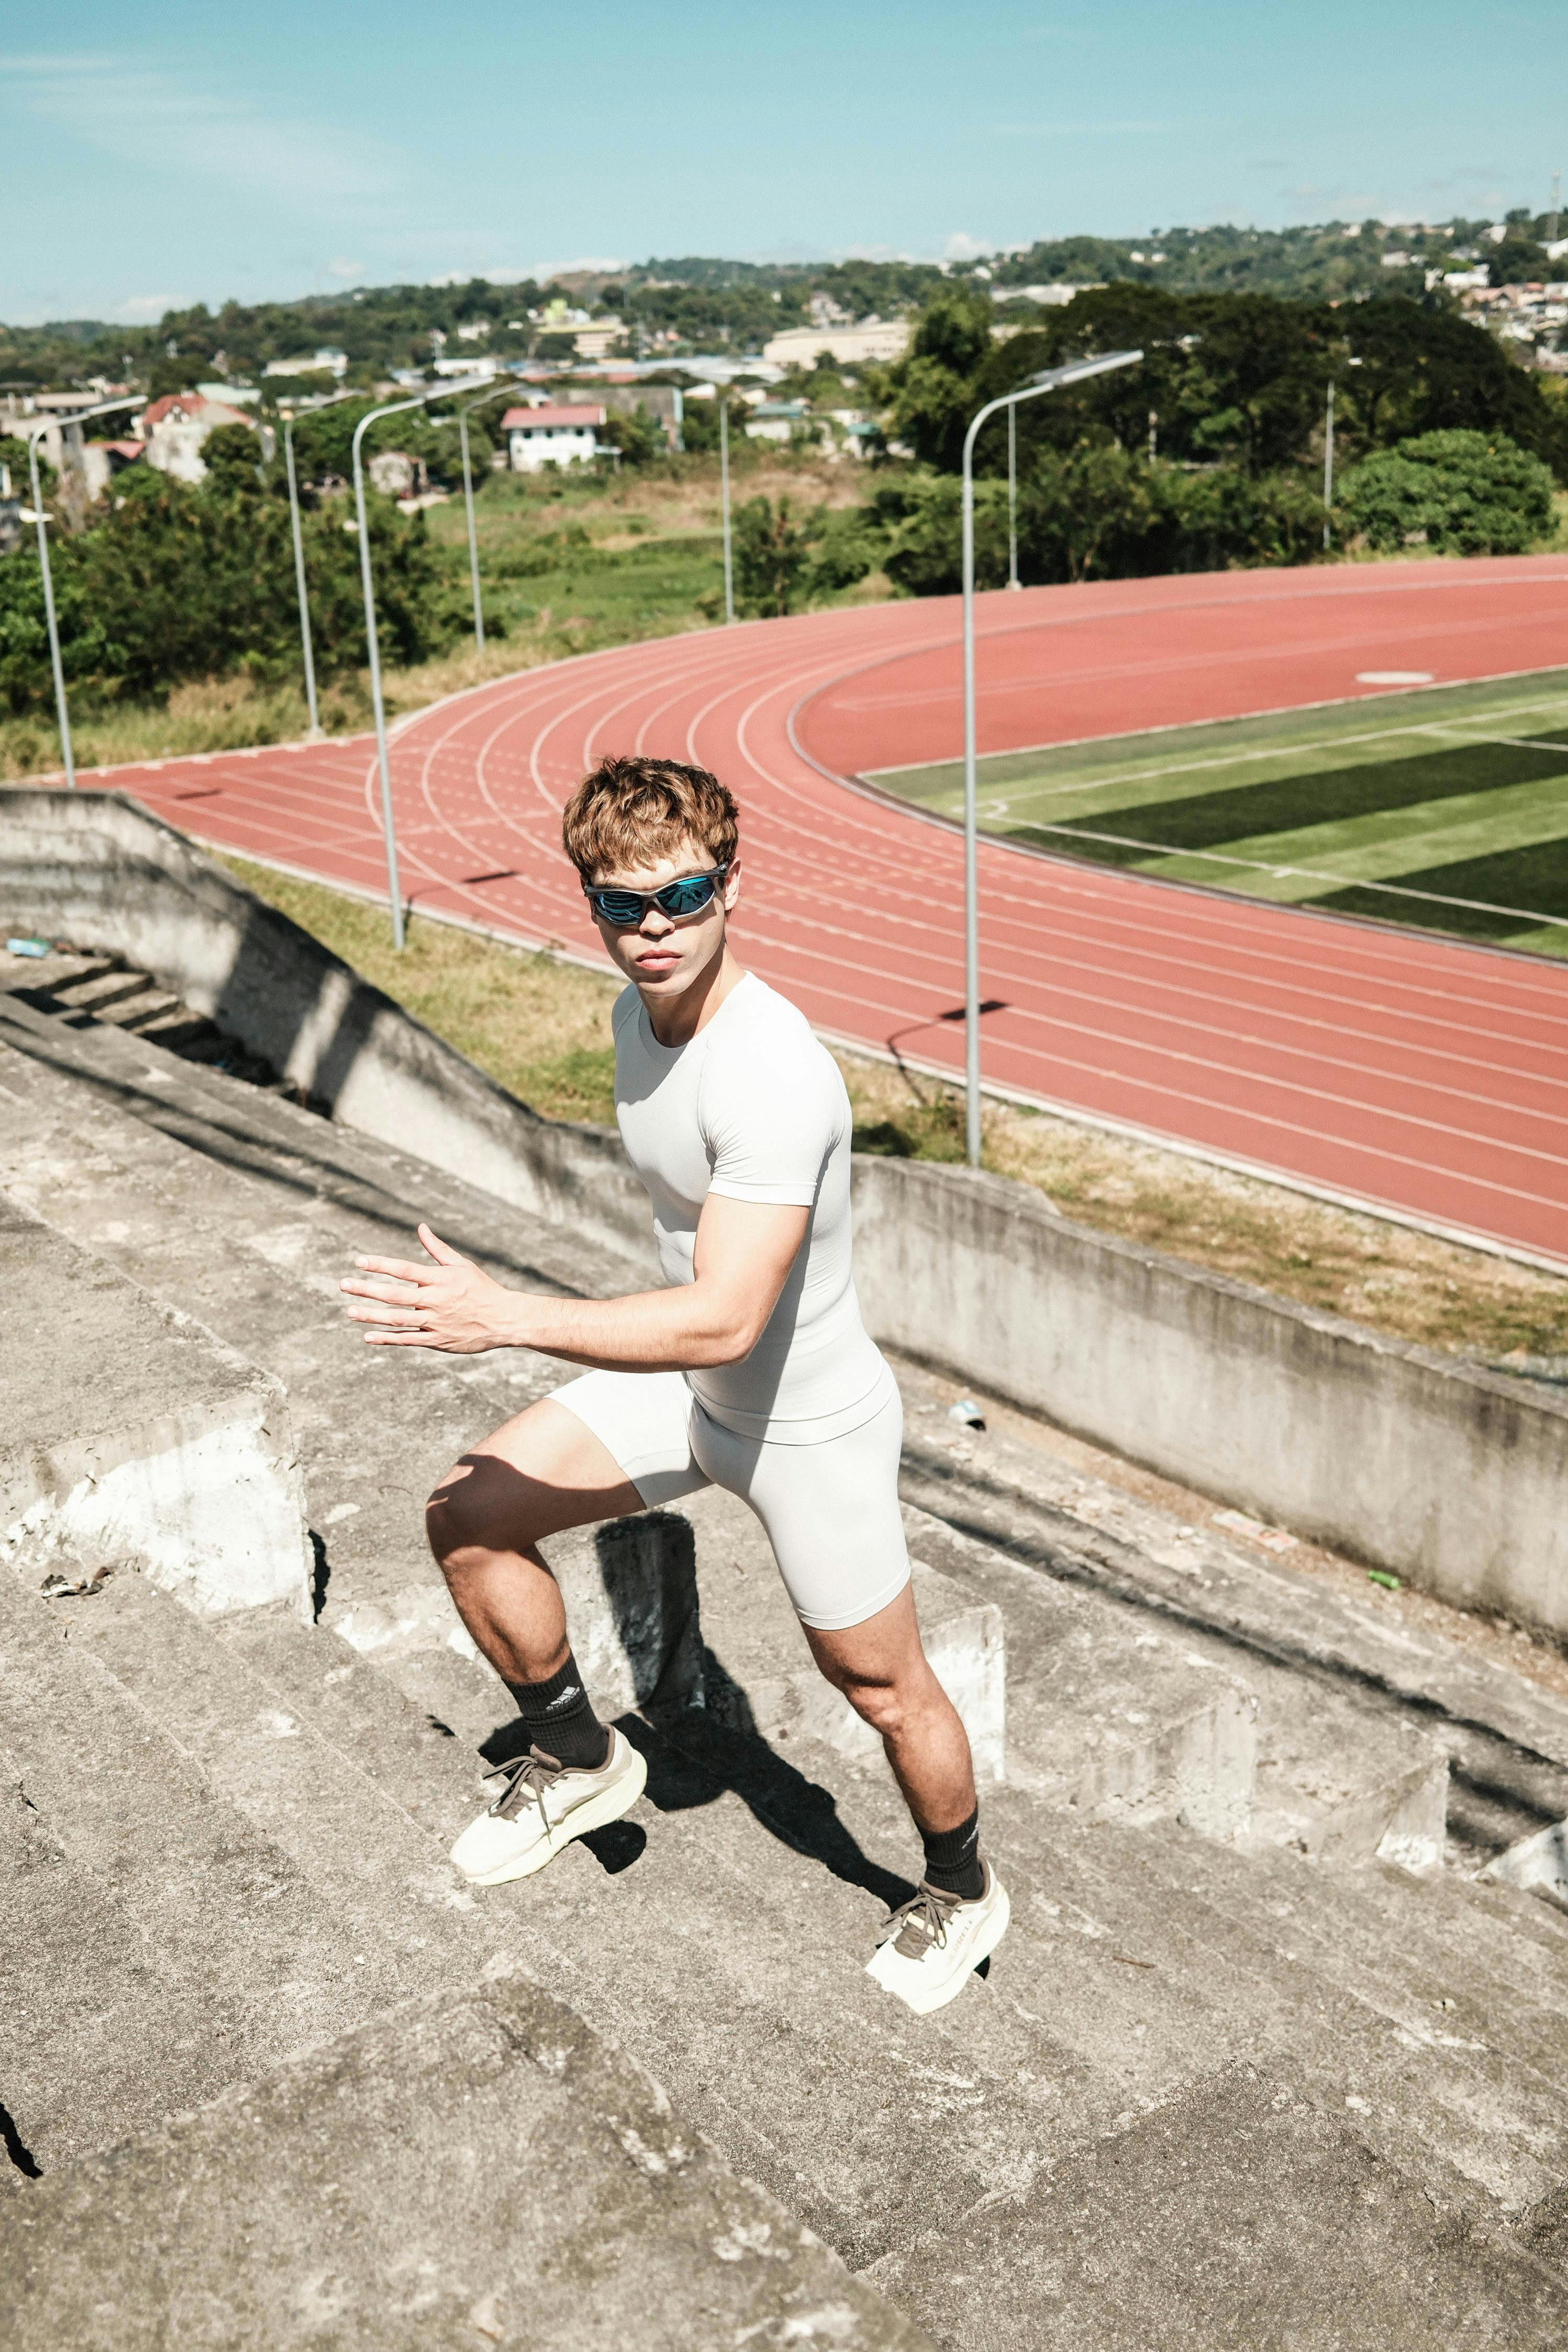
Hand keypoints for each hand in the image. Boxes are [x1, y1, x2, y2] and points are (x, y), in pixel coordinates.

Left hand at [339, 1224, 519, 1352]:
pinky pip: (408, 1340)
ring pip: (398, 1319)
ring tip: (349, 1311)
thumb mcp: (462, 1265)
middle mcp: (436, 1300)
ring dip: (372, 1316)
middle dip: (367, 1289)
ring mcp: (435, 1322)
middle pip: (395, 1295)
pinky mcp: (437, 1341)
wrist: (505, 1320)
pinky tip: (368, 1337)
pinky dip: (388, 1339)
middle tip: (343, 1285)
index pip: (404, 1270)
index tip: (359, 1261)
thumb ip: (437, 1249)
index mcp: (441, 1279)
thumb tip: (421, 1228)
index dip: (380, 1265)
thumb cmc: (482, 1288)